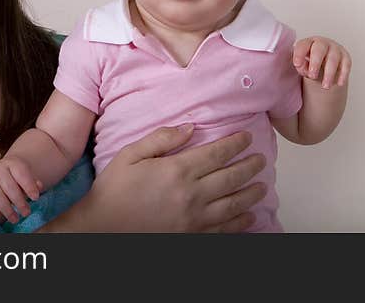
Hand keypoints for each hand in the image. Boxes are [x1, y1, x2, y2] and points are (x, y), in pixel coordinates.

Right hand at [0, 155, 42, 223]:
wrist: (4, 171)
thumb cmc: (19, 177)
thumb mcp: (28, 176)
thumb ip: (34, 182)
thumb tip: (39, 188)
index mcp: (12, 163)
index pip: (21, 173)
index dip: (28, 186)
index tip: (36, 198)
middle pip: (8, 186)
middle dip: (18, 201)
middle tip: (26, 213)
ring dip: (6, 209)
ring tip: (15, 219)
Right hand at [82, 125, 266, 231]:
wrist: (102, 229)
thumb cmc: (114, 190)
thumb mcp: (130, 155)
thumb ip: (161, 139)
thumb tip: (190, 127)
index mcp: (177, 171)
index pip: (217, 153)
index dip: (236, 144)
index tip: (247, 137)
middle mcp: (191, 195)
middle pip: (232, 177)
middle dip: (251, 166)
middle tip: (261, 159)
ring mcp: (194, 219)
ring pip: (234, 204)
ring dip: (252, 193)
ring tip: (262, 185)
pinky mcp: (192, 237)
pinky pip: (225, 230)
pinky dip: (241, 222)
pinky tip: (249, 216)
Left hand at [293, 36, 350, 88]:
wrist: (324, 66)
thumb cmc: (310, 64)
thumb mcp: (303, 65)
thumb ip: (301, 65)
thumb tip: (300, 65)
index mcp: (309, 43)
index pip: (303, 45)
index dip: (299, 54)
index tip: (296, 64)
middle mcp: (323, 43)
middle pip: (320, 48)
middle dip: (316, 62)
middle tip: (312, 76)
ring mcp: (335, 49)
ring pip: (334, 58)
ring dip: (329, 73)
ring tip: (325, 86)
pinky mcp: (345, 57)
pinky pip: (346, 64)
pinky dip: (343, 74)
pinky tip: (339, 83)